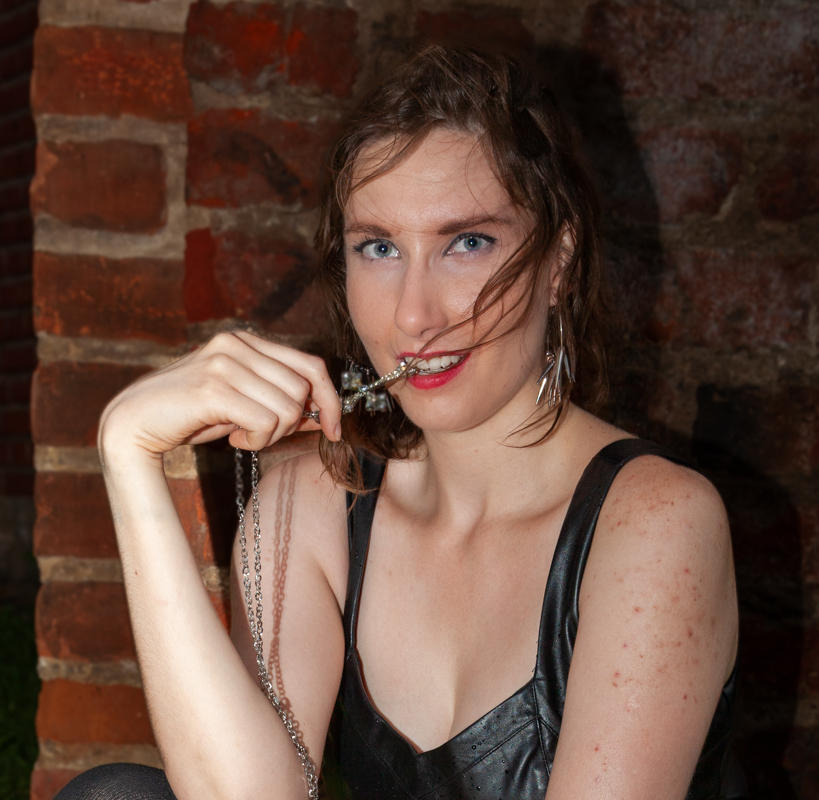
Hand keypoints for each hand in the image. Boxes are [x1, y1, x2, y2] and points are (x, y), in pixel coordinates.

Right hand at [99, 331, 341, 457]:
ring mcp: (224, 363)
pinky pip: (266, 422)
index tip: (334, 429)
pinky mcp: (214, 388)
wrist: (134, 423)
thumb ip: (280, 401)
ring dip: (271, 435)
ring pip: (288, 408)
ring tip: (242, 434)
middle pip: (303, 389)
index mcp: (246, 341)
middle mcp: (237, 344)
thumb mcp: (243, 403)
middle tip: (261, 434)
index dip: (330, 399)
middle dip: (292, 423)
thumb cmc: (192, 415)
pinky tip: (233, 439)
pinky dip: (257, 441)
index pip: (311, 364)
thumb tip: (326, 415)